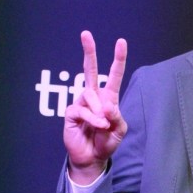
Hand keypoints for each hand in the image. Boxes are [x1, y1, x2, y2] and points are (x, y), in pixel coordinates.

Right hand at [64, 31, 127, 183]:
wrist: (92, 158)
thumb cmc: (106, 141)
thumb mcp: (119, 129)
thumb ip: (116, 116)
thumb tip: (107, 105)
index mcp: (108, 98)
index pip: (113, 75)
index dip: (118, 59)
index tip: (121, 42)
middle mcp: (93, 97)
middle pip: (90, 70)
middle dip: (89, 51)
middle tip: (86, 34)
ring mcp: (81, 103)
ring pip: (90, 96)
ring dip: (99, 112)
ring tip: (102, 125)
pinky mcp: (71, 113)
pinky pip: (82, 110)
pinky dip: (92, 119)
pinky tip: (95, 127)